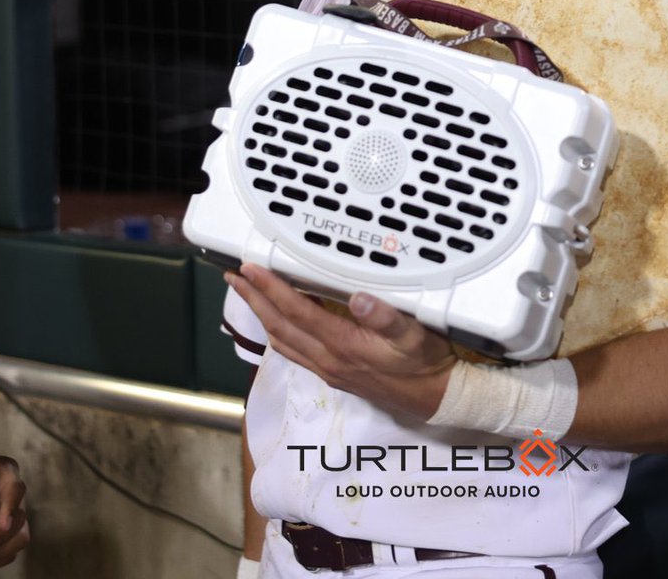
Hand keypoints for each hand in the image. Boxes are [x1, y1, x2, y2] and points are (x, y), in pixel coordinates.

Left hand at [226, 265, 455, 418]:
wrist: (434, 398)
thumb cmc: (425, 362)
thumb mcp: (413, 334)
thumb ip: (385, 316)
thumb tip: (359, 298)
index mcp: (342, 344)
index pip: (295, 311)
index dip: (270, 288)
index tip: (249, 268)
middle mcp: (327, 359)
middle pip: (278, 326)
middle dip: (253, 299)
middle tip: (233, 276)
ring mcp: (328, 369)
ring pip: (282, 340)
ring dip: (260, 315)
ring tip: (247, 294)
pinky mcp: (333, 374)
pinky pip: (294, 351)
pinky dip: (278, 331)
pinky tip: (278, 323)